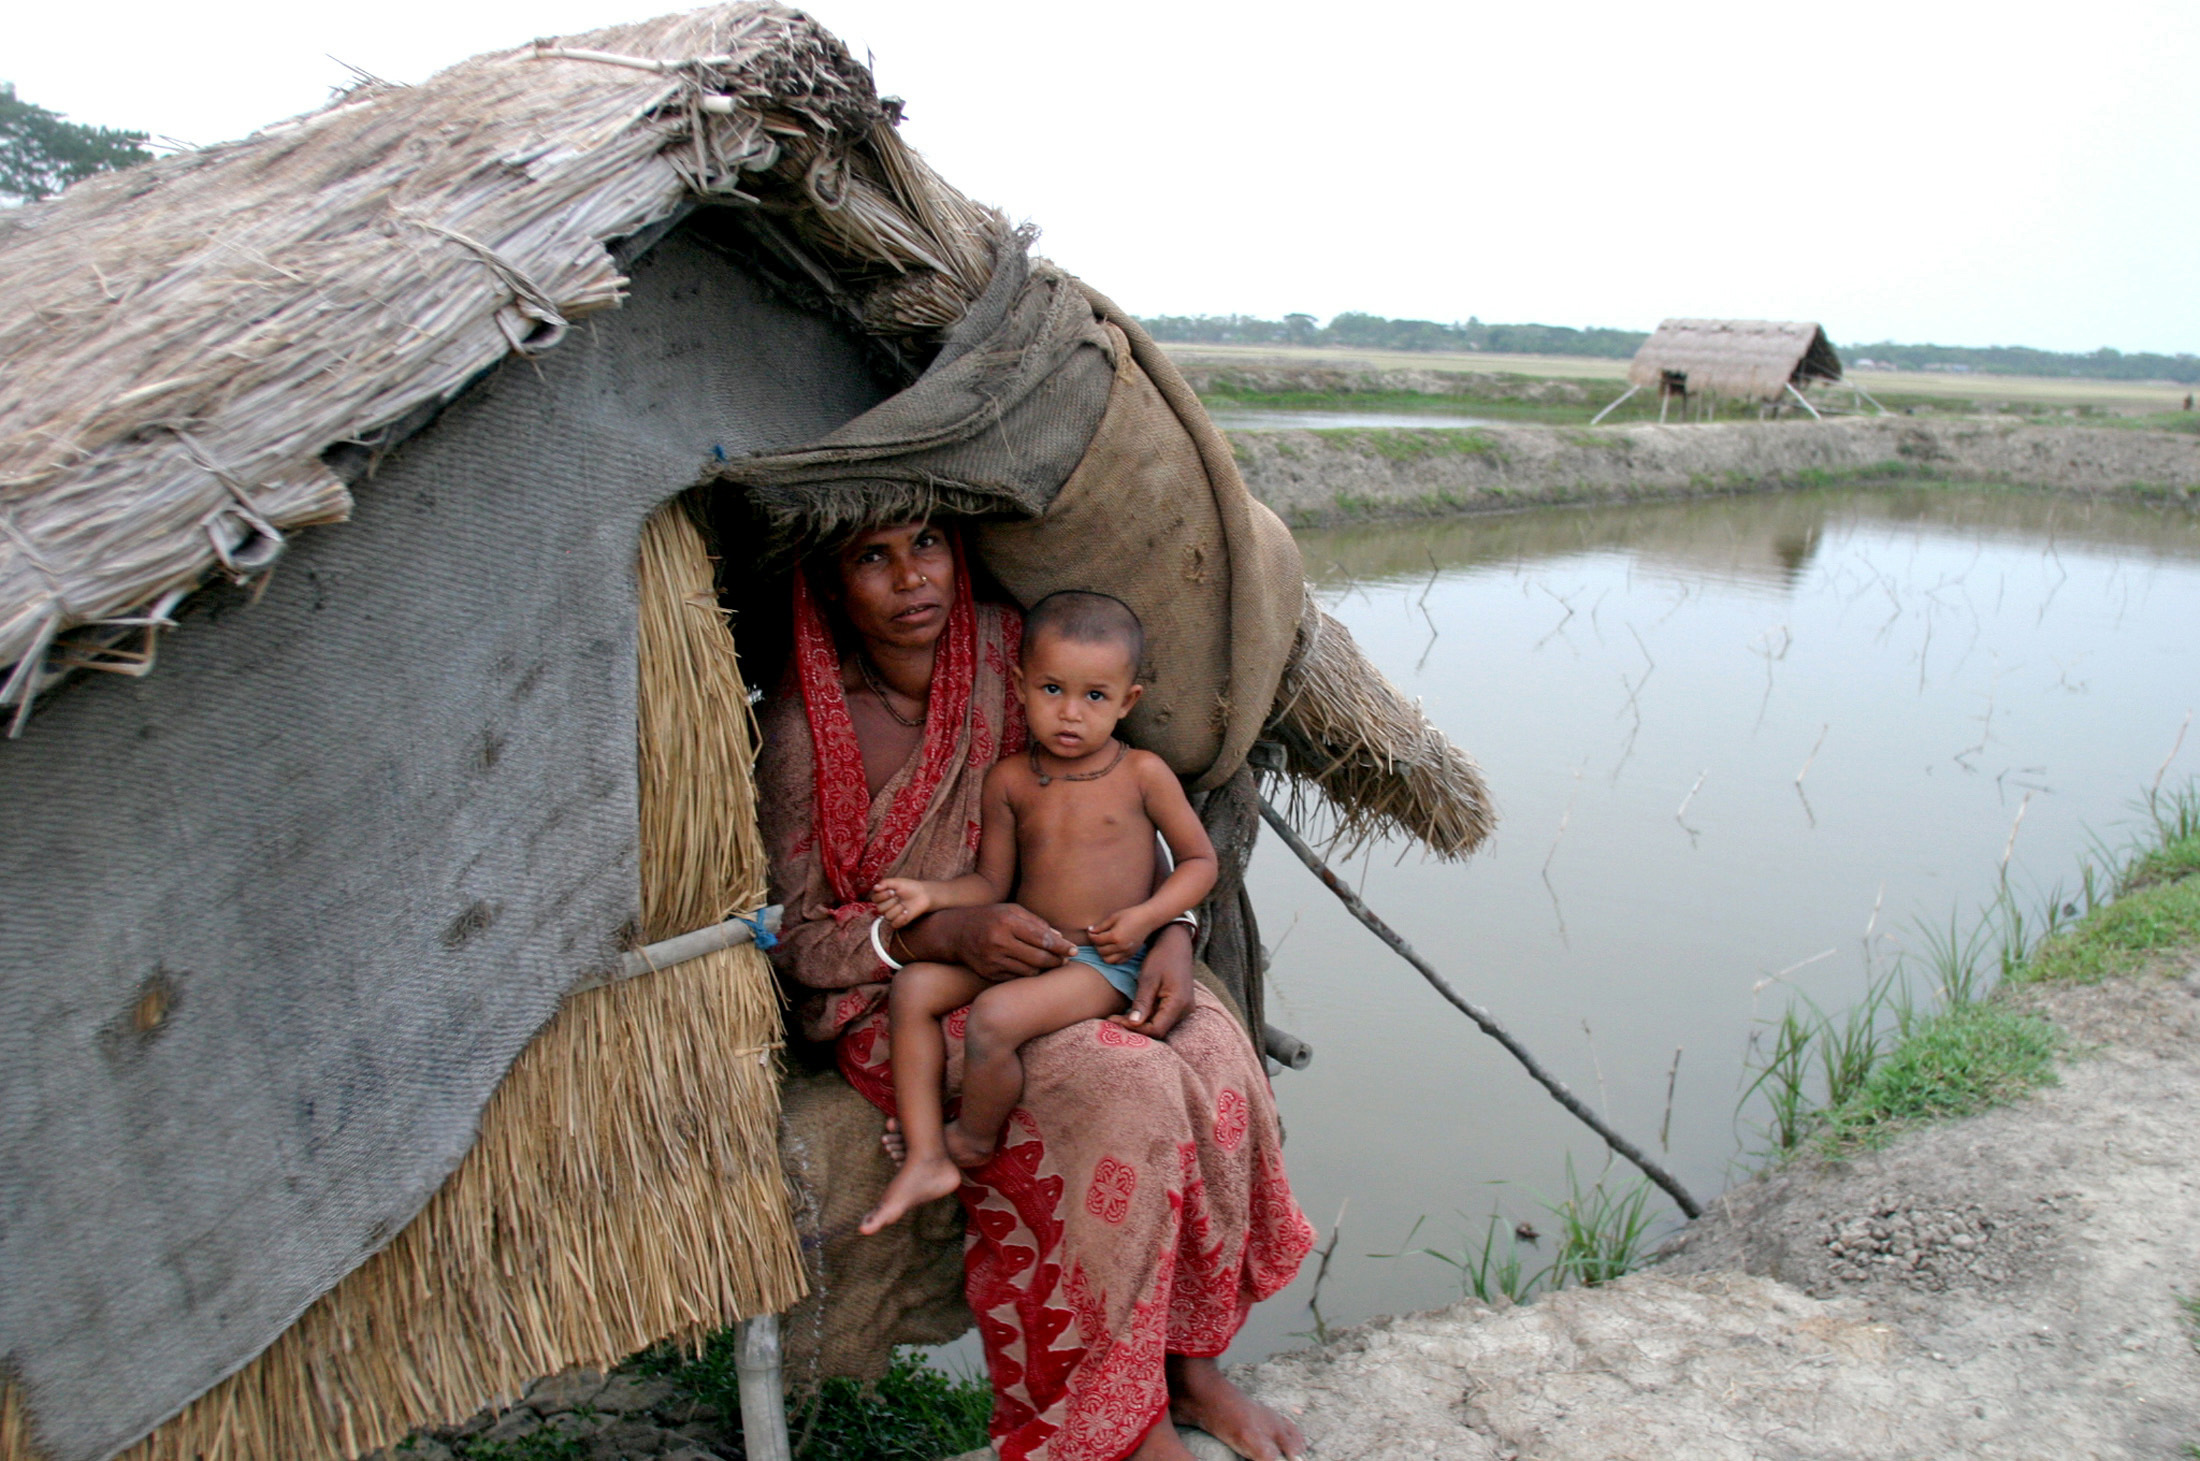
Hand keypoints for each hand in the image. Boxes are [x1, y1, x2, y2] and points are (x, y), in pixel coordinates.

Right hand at [871, 878, 930, 928]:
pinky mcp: (899, 922)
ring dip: (897, 909)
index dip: (882, 896)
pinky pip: (894, 924)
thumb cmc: (909, 887)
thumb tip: (875, 887)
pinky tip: (906, 912)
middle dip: (891, 902)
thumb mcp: (897, 882)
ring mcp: (891, 915)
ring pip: (887, 916)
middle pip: (880, 909)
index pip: (874, 899)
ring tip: (904, 905)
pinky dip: (901, 918)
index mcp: (882, 896)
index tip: (893, 892)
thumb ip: (885, 883)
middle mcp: (885, 906)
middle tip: (899, 898)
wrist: (923, 895)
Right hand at [915, 904, 1071, 980]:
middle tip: (1065, 960)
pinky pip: (1017, 978)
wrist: (955, 933)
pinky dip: (1028, 974)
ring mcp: (993, 960)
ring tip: (1050, 963)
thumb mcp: (1011, 911)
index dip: (1061, 946)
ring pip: (1030, 971)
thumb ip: (1036, 922)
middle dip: (1056, 960)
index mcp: (1007, 921)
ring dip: (1044, 969)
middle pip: (1039, 958)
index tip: (1074, 950)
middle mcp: (999, 941)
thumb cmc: (989, 917)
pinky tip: (1032, 968)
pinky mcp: (989, 974)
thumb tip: (1059, 938)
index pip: (1042, 938)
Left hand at [1086, 905, 1161, 963]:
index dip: (1091, 935)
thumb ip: (1101, 926)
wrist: (1147, 918)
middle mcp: (1121, 946)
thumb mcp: (1113, 917)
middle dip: (1096, 944)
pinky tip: (1112, 949)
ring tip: (1104, 944)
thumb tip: (1090, 931)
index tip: (1091, 931)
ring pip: (1108, 960)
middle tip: (1097, 937)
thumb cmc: (1130, 915)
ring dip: (1103, 953)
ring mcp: (1127, 952)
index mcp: (1115, 936)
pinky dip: (1112, 957)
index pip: (1097, 940)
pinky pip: (1117, 961)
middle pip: (1101, 951)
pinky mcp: (1131, 954)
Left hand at [1108, 921, 1193, 1038]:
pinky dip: (1147, 1017)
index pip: (1156, 1029)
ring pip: (1160, 1025)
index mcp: (1178, 1003)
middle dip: (1136, 1027)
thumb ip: (1142, 1002)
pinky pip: (1163, 1017)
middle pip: (1158, 1030)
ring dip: (1140, 1023)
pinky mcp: (1180, 1006)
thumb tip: (1133, 1024)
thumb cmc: (1161, 958)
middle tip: (1114, 1019)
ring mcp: (1184, 1008)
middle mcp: (1185, 1010)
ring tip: (1120, 1016)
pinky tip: (1133, 1011)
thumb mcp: (1148, 978)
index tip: (1116, 1020)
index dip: (1136, 1029)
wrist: (1176, 945)